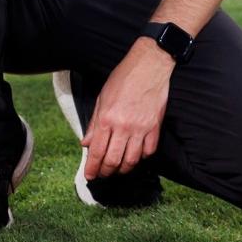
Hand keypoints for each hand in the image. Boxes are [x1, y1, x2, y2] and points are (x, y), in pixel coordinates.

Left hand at [82, 38, 173, 179]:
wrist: (148, 66)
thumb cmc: (123, 79)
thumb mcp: (102, 98)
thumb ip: (94, 123)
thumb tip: (86, 143)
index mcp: (107, 119)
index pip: (97, 151)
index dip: (92, 167)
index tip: (89, 175)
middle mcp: (123, 126)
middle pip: (114, 160)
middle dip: (106, 171)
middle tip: (103, 174)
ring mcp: (141, 128)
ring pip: (132, 160)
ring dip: (123, 168)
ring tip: (118, 169)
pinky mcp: (155, 127)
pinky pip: (149, 151)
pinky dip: (142, 157)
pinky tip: (136, 156)